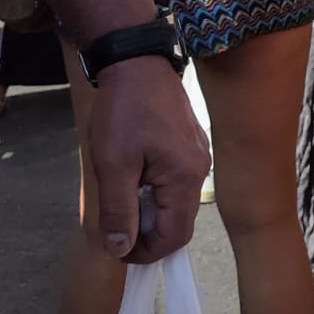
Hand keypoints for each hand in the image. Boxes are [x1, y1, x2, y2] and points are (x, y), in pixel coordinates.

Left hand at [88, 57, 210, 261]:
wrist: (136, 60)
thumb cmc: (123, 110)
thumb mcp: (113, 164)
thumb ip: (118, 210)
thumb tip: (121, 249)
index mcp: (185, 177)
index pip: (174, 236)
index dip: (145, 253)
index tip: (117, 249)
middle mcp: (200, 169)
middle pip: (179, 222)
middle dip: (147, 234)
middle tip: (114, 227)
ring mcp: (197, 155)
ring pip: (176, 202)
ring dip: (149, 211)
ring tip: (120, 198)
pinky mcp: (189, 143)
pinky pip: (175, 181)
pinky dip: (154, 191)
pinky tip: (132, 177)